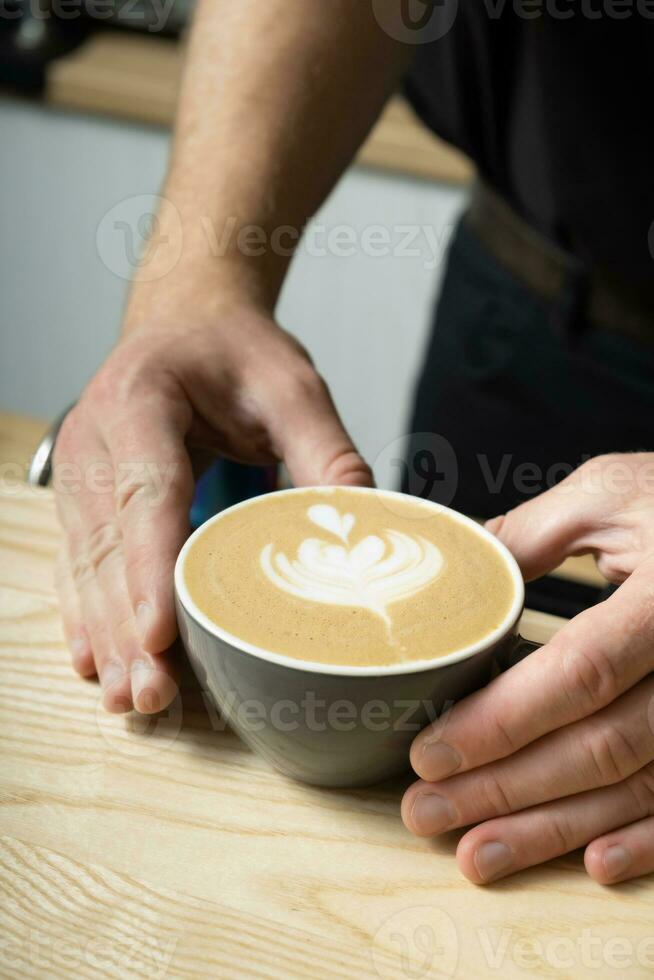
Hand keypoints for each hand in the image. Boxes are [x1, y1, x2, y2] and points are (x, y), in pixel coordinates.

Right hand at [54, 304, 371, 713]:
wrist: (183, 324)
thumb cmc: (233, 351)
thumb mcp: (291, 386)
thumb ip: (327, 452)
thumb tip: (368, 529)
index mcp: (142, 399)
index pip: (145, 491)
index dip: (149, 567)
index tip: (159, 634)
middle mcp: (95, 439)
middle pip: (108, 545)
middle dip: (127, 627)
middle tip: (152, 695)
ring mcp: (79, 473)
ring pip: (86, 566)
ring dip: (105, 636)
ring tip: (129, 699)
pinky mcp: (82, 499)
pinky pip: (77, 565)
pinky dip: (86, 617)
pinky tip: (94, 663)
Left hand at [401, 453, 653, 884]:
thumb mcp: (606, 493)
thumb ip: (528, 535)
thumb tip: (451, 581)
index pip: (580, 673)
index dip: (502, 721)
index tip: (429, 752)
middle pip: (600, 745)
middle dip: (505, 788)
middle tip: (426, 812)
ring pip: (637, 784)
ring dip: (554, 829)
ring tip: (477, 852)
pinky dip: (647, 839)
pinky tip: (593, 863)